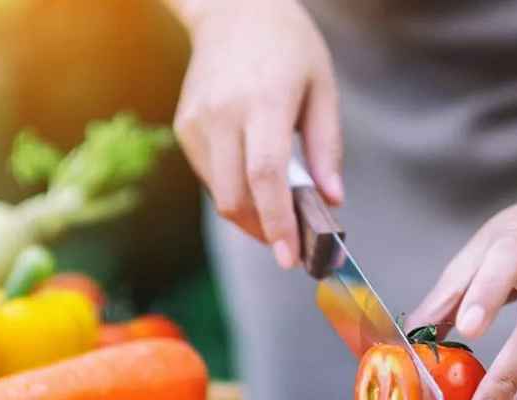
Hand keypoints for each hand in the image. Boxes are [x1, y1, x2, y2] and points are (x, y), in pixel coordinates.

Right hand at [169, 0, 342, 267]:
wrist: (233, 10)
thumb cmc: (287, 46)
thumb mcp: (321, 87)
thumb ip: (326, 147)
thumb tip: (332, 200)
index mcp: (264, 101)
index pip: (265, 177)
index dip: (277, 222)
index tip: (291, 257)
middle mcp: (224, 114)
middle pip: (236, 196)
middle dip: (263, 230)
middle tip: (290, 241)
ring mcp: (198, 121)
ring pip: (219, 193)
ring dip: (249, 214)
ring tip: (276, 211)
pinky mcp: (185, 126)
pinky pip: (209, 176)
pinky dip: (233, 190)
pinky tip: (253, 179)